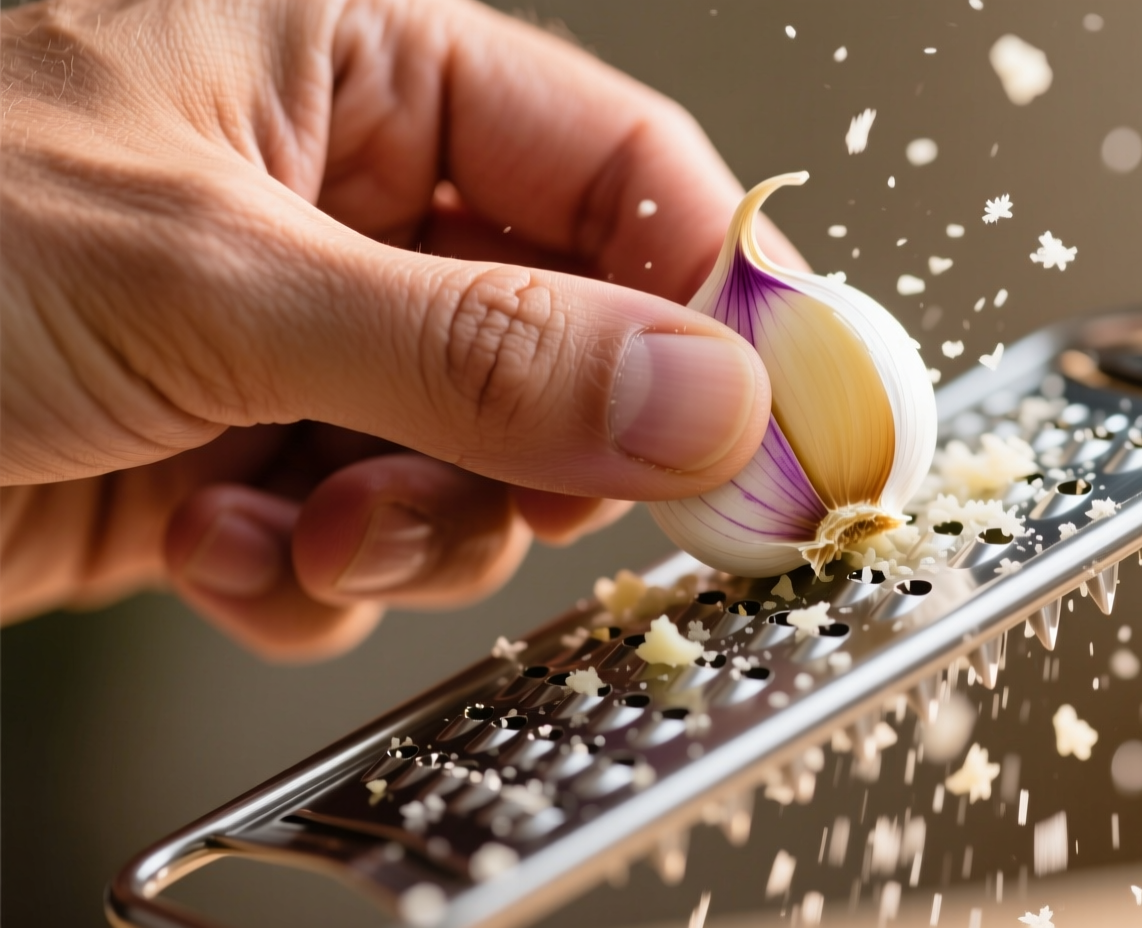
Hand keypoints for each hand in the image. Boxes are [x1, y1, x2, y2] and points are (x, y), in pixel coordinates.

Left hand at [0, 0, 800, 658]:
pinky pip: (357, 535)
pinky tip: (213, 551)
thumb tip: (701, 395)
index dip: (716, 303)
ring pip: (474, 459)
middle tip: (492, 505)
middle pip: (572, 336)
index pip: (627, 172)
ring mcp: (291, 332)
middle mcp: (342, 194)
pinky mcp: (230, 451)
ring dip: (412, 528)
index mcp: (360, 59)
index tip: (767, 428)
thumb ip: (479, 345)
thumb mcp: (205, 274)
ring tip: (305, 532)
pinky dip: (309, 578)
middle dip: (536, 451)